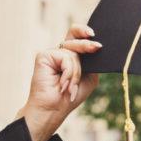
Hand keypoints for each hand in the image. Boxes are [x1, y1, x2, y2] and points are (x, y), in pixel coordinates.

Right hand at [16, 24, 100, 140]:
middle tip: (97, 47)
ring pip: (73, 52)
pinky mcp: (43, 55)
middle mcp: (60, 51)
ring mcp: (52, 53)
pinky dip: (68, 71)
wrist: (54, 109)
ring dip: (77, 72)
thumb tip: (97, 47)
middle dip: (87, 44)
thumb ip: (92, 61)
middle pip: (74, 36)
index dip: (84, 31)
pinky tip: (62, 83)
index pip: (77, 35)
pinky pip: (65, 56)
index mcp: (71, 54)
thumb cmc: (71, 95)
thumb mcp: (89, 76)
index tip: (93, 34)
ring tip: (71, 86)